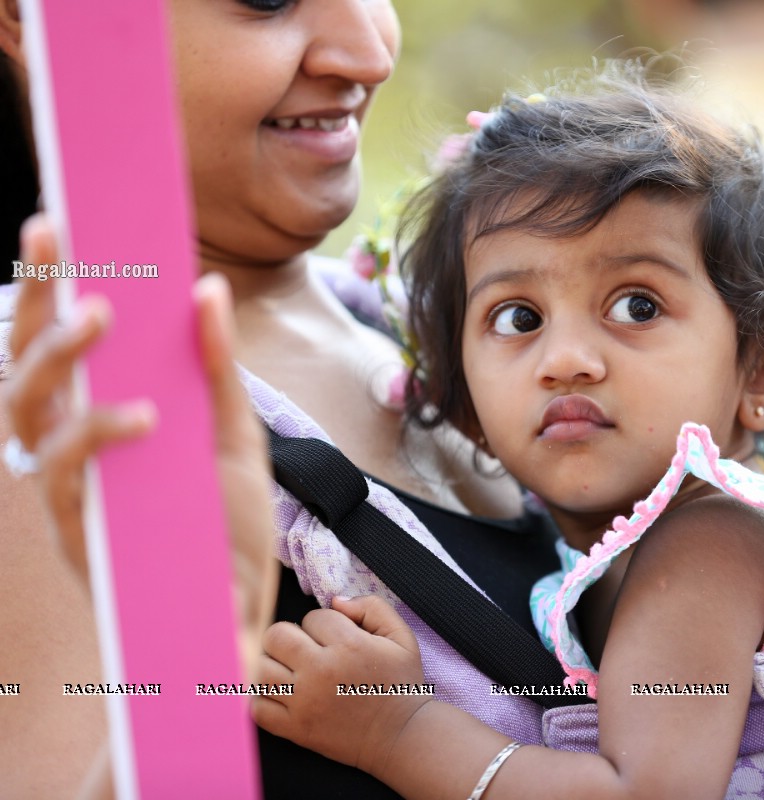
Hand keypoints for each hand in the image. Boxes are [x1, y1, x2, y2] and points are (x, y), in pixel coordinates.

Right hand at [4, 213, 277, 676]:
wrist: (241, 614)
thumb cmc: (227, 525)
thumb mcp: (235, 436)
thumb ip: (217, 369)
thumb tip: (206, 287)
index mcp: (99, 421)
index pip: (57, 346)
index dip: (43, 288)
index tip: (50, 222)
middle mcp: (70, 454)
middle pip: (25, 372)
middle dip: (36, 309)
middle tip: (65, 256)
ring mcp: (71, 495)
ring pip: (30, 419)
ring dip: (58, 360)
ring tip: (100, 316)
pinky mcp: (83, 537)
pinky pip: (72, 479)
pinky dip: (99, 436)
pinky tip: (141, 414)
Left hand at [254, 595, 430, 774]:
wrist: (400, 735)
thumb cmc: (401, 684)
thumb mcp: (401, 637)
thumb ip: (372, 607)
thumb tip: (336, 601)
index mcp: (348, 645)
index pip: (312, 617)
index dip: (323, 624)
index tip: (334, 639)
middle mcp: (321, 671)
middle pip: (276, 636)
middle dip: (290, 636)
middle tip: (305, 649)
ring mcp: (304, 701)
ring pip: (261, 669)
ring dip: (274, 664)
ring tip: (291, 670)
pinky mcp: (295, 728)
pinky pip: (257, 707)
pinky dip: (263, 698)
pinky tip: (282, 694)